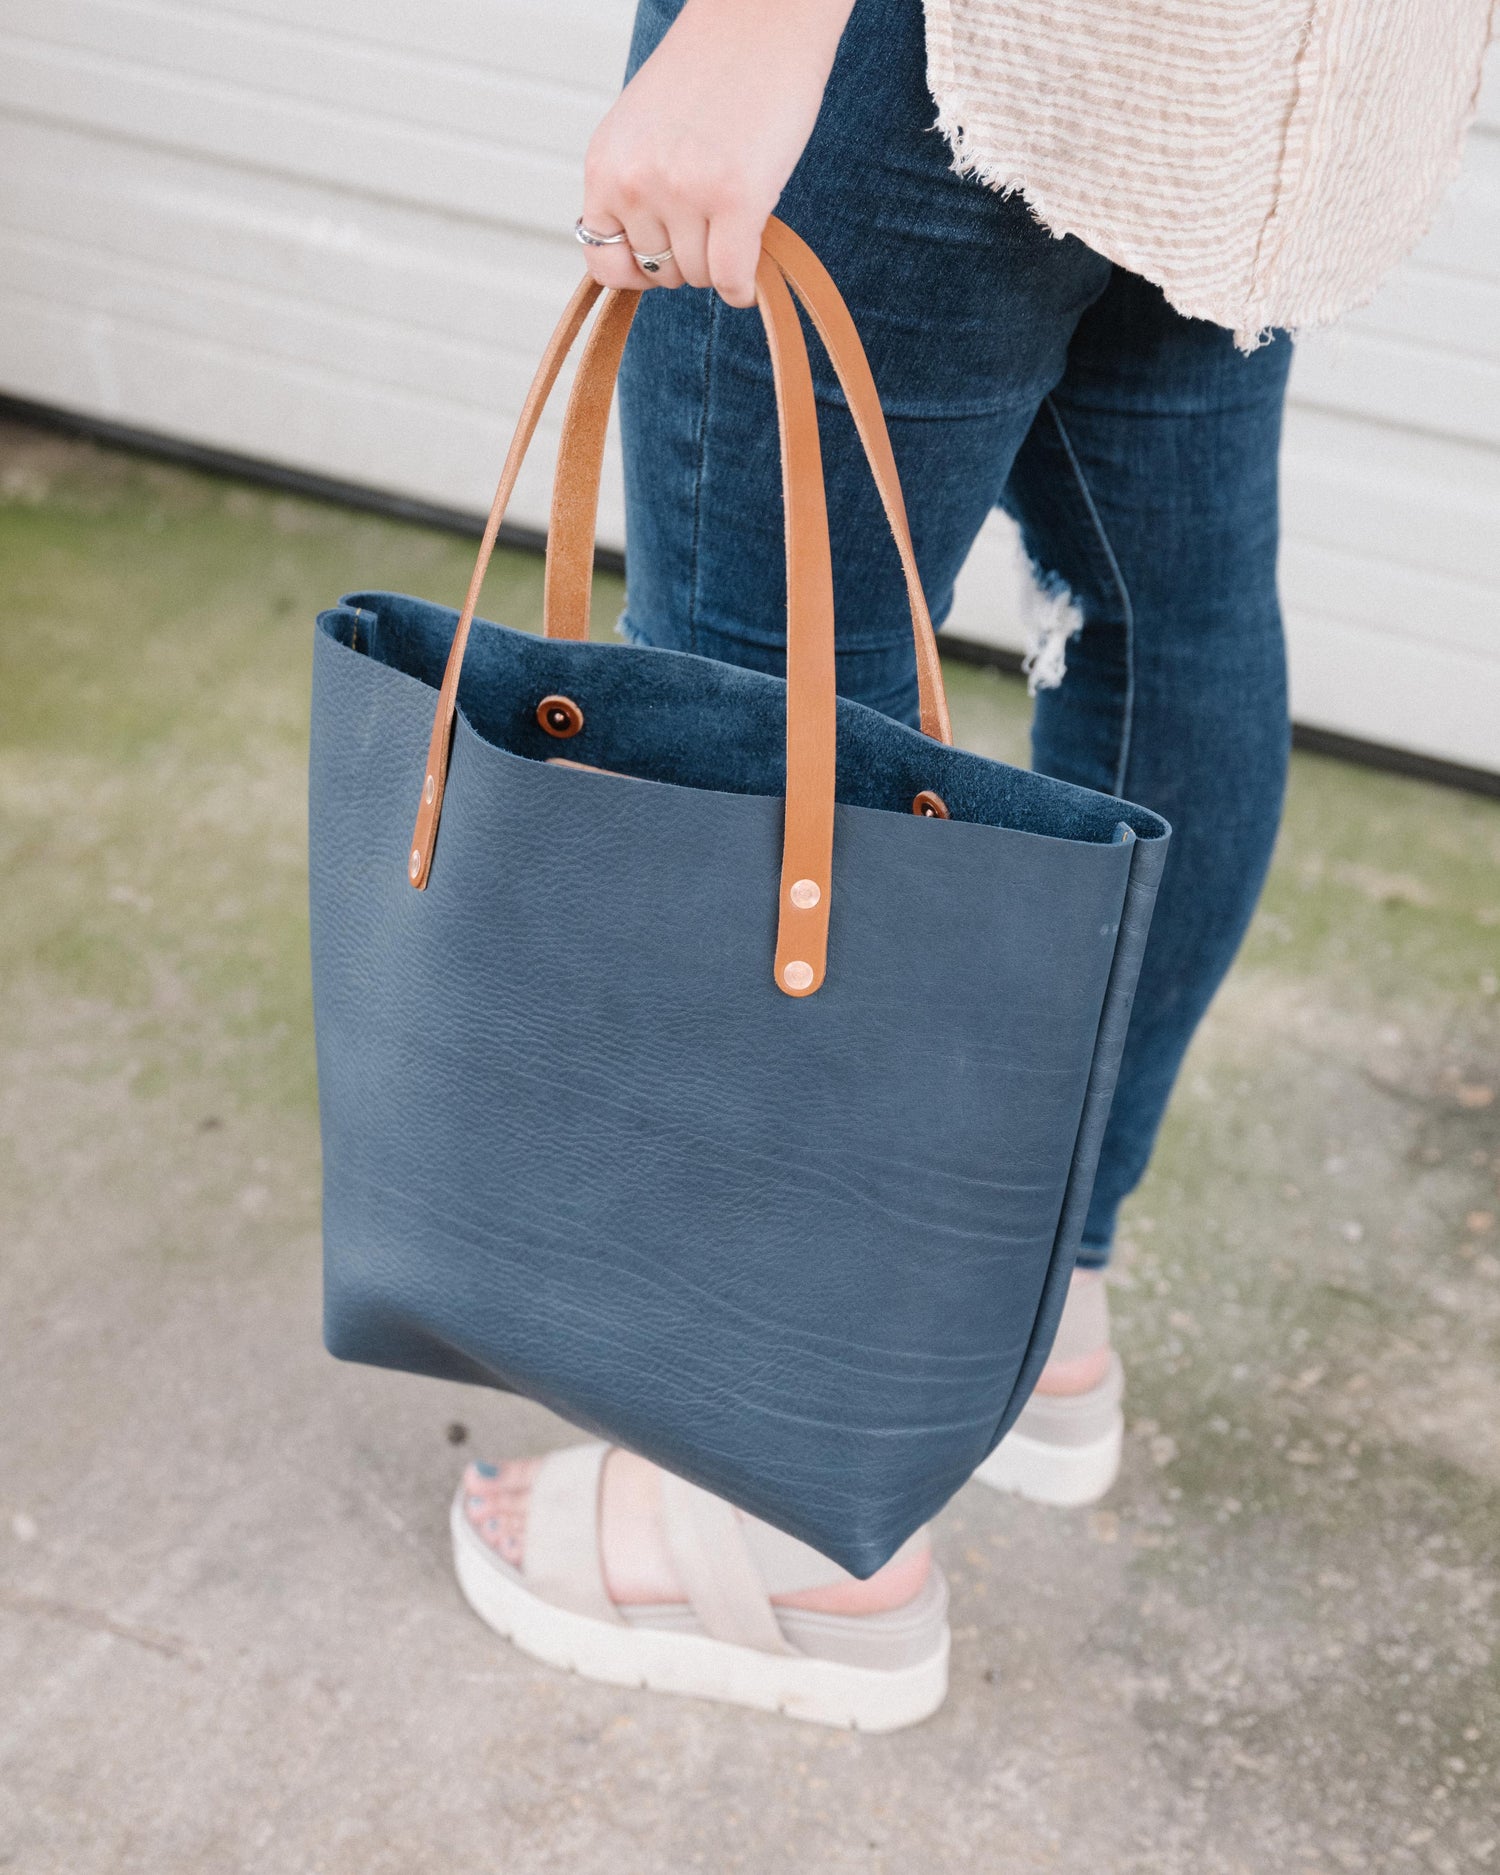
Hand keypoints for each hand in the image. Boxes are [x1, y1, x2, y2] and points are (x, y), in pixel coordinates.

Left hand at [578, 0, 855, 305]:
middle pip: (661, 273)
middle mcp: (636, 183)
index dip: (636, 270)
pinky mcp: (737, 198)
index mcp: (606, 166)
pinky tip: (755, 259)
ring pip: (701, 277)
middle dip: (690, 256)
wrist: (761, 17)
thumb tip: (643, 267)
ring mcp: (685, 192)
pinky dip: (745, 286)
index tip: (664, 254)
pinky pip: (734, 280)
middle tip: (714, 216)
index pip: (603, 262)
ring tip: (736, 212)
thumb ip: (633, 188)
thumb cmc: (710, 72)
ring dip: (723, 261)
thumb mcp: (643, 130)